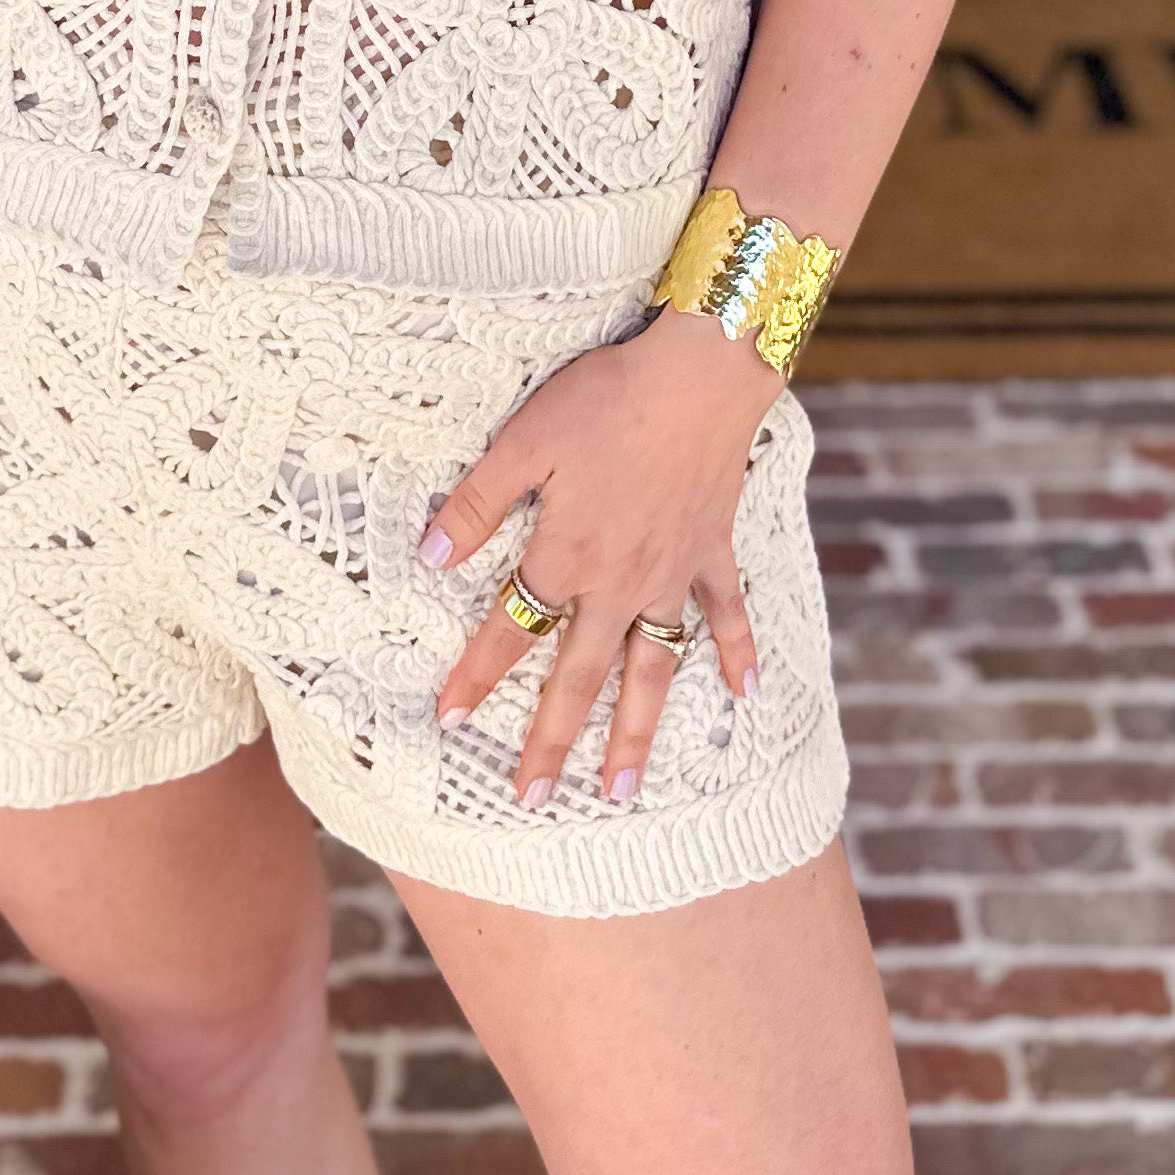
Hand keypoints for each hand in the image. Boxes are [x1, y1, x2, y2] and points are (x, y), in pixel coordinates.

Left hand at [416, 307, 779, 808]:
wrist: (701, 375)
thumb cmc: (606, 399)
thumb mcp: (524, 441)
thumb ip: (477, 505)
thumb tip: (428, 560)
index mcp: (567, 557)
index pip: (510, 630)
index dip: (476, 675)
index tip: (448, 719)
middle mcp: (620, 583)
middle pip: (580, 676)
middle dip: (553, 741)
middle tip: (533, 799)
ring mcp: (672, 573)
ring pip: (652, 670)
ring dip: (637, 732)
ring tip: (623, 789)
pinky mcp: (713, 550)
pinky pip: (727, 615)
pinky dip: (737, 653)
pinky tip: (746, 694)